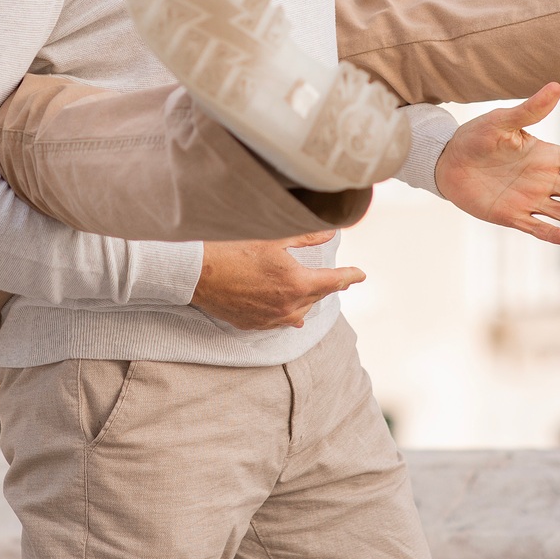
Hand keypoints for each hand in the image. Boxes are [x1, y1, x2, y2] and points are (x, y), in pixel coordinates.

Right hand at [189, 233, 363, 330]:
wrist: (198, 272)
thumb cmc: (234, 248)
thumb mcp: (274, 238)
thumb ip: (306, 237)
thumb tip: (331, 233)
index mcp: (298, 283)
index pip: (334, 281)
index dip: (350, 276)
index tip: (361, 274)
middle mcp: (288, 306)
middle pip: (317, 297)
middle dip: (326, 285)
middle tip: (336, 277)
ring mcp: (271, 319)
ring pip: (300, 312)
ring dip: (306, 299)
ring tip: (310, 291)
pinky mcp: (255, 325)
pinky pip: (280, 321)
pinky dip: (287, 312)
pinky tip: (287, 309)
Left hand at [433, 83, 559, 245]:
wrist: (446, 161)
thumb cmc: (476, 137)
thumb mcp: (502, 121)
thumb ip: (529, 110)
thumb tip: (556, 87)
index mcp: (546, 155)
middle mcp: (544, 180)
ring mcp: (529, 199)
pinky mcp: (511, 216)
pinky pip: (534, 227)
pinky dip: (549, 233)